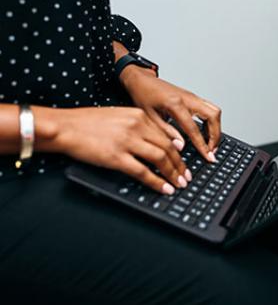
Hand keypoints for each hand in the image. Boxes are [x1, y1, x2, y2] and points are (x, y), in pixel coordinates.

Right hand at [41, 107, 189, 193]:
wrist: (64, 127)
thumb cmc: (87, 123)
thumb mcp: (118, 116)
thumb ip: (137, 126)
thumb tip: (155, 141)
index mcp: (138, 116)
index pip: (166, 135)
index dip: (178, 151)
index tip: (183, 160)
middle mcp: (136, 126)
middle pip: (168, 148)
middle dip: (180, 165)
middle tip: (186, 176)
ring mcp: (127, 142)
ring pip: (160, 159)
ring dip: (173, 174)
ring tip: (179, 184)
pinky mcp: (116, 157)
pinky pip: (143, 172)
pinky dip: (157, 182)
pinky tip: (164, 188)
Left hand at [120, 67, 220, 161]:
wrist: (142, 80)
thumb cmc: (143, 94)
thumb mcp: (150, 117)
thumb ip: (166, 132)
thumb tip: (180, 146)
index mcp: (176, 104)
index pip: (194, 128)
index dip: (202, 144)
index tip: (207, 155)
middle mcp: (188, 98)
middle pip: (213, 116)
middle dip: (216, 135)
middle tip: (212, 150)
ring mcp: (192, 97)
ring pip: (215, 111)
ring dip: (216, 128)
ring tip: (210, 143)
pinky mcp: (193, 98)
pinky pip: (210, 109)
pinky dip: (212, 122)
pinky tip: (206, 132)